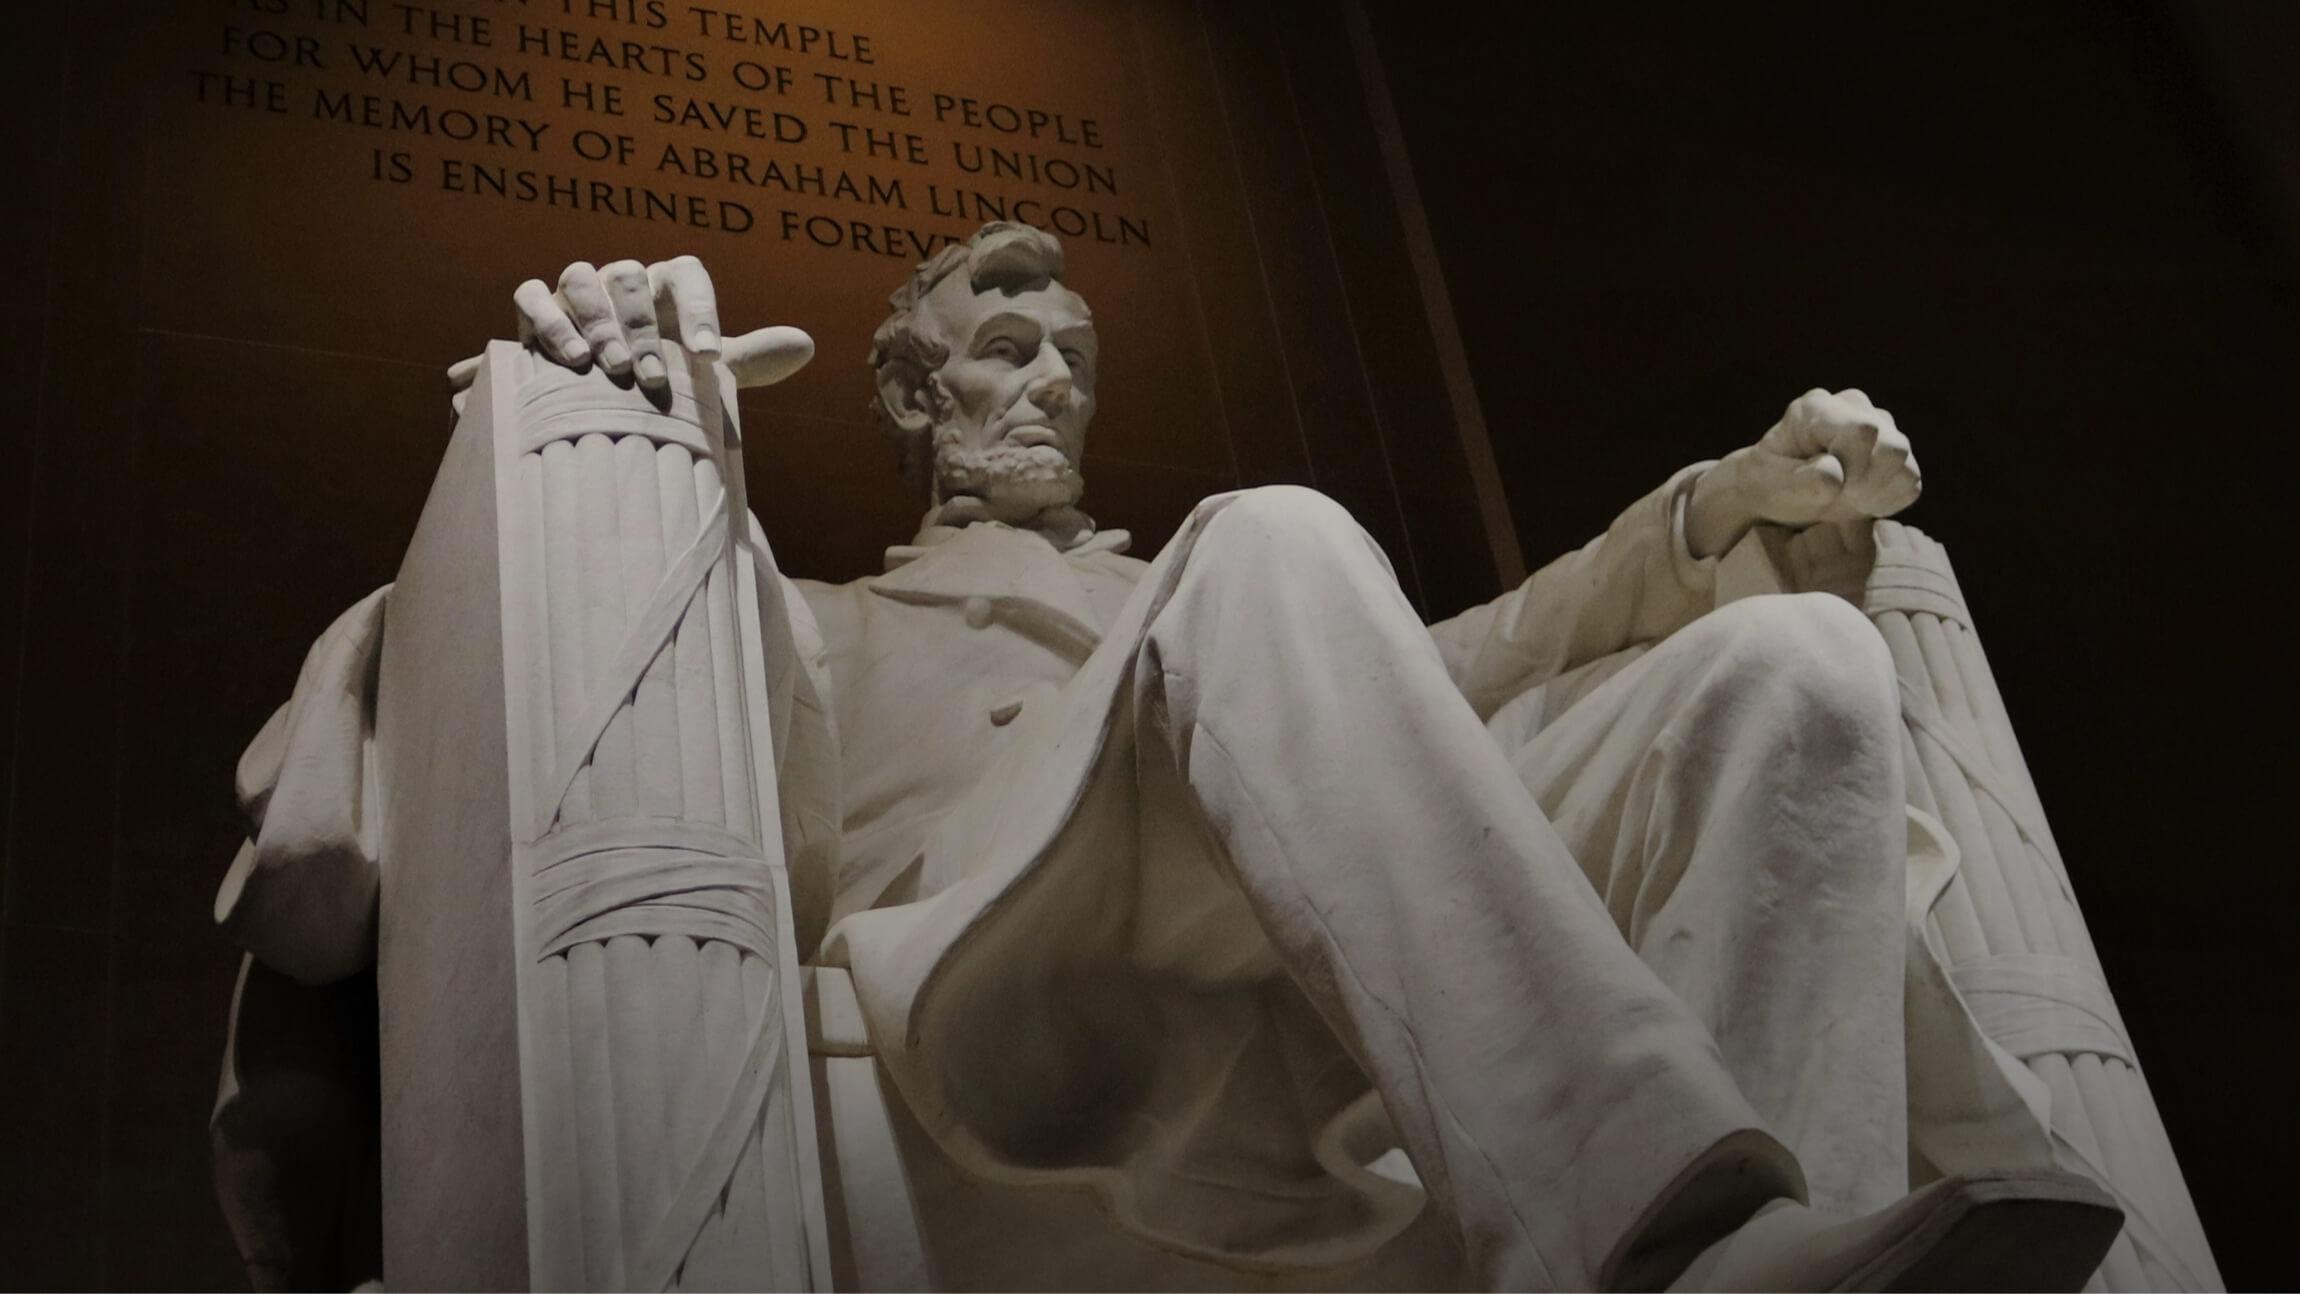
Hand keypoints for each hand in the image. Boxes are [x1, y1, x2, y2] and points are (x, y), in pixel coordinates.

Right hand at [446, 255, 813, 411]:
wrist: (600, 398)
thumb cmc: (660, 377)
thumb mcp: (703, 373)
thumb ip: (748, 359)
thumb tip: (806, 345)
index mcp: (666, 287)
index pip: (687, 275)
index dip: (700, 309)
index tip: (707, 355)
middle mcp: (622, 280)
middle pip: (631, 276)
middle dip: (642, 327)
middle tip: (651, 377)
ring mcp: (577, 290)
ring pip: (581, 278)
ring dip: (596, 321)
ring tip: (607, 367)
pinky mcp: (536, 307)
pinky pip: (533, 296)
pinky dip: (549, 321)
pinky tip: (569, 358)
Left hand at [1685, 388, 1921, 557]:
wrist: (1778, 491)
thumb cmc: (1769, 484)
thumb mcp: (1769, 486)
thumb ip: (1800, 482)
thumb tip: (1835, 475)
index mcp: (1818, 408)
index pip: (1862, 430)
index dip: (1852, 467)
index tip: (1826, 486)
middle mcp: (1856, 408)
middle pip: (1892, 447)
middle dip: (1864, 483)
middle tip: (1834, 496)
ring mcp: (1882, 428)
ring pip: (1906, 467)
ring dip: (1875, 493)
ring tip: (1843, 497)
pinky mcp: (1897, 455)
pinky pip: (1910, 485)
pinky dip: (1885, 501)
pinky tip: (1858, 500)